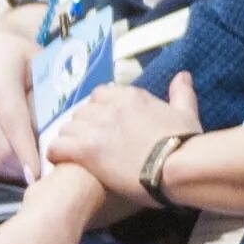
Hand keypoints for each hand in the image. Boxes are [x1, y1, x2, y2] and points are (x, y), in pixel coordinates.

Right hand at [0, 18, 41, 180]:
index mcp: (0, 88)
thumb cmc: (8, 54)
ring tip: (35, 172)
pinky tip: (17, 165)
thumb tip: (75, 108)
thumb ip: (51, 82)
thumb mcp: (32, 58)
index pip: (15, 126)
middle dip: (25, 166)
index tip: (40, 173)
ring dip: (13, 170)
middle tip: (48, 174)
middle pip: (3, 149)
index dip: (27, 152)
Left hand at [41, 75, 200, 196]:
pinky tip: (63, 162)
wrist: (177, 168)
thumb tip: (182, 75)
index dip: (99, 111)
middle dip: (83, 126)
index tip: (104, 126)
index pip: (100, 95)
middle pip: (81, 111)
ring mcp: (96, 128)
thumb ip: (181, 93)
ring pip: (67, 127)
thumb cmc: (184, 144)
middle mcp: (110, 107)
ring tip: (76, 155)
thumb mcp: (187, 113)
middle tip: (89, 144)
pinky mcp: (86, 150)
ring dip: (70, 140)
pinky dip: (57, 154)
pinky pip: (57, 146)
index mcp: (131, 96)